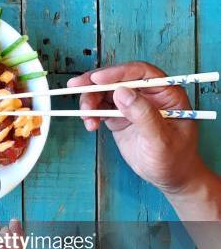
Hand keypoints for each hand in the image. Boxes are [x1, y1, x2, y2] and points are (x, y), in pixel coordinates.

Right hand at [69, 61, 202, 193]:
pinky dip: (91, 113)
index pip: (140, 73)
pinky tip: (90, 124)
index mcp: (165, 92)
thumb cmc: (174, 159)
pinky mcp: (120, 116)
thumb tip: (122, 92)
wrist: (170, 177)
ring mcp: (132, 105)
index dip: (117, 72)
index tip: (97, 79)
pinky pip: (101, 107)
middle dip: (95, 83)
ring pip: (105, 92)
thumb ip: (143, 115)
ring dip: (90, 100)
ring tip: (86, 117)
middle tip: (75, 86)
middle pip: (117, 79)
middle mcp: (147, 94)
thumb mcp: (161, 139)